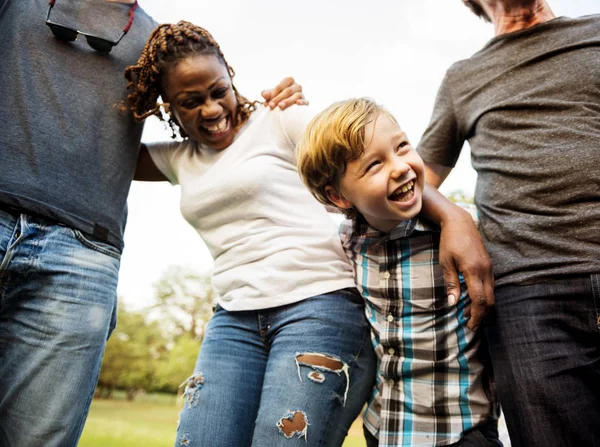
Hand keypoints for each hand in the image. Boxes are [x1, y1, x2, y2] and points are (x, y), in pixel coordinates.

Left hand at [261, 77, 308, 110]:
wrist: (288, 105)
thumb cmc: (279, 98)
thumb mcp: (272, 95)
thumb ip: (267, 94)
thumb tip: (264, 95)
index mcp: (289, 81)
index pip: (280, 86)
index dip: (273, 93)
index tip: (267, 101)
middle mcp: (297, 86)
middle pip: (287, 91)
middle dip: (278, 98)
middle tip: (271, 106)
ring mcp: (302, 93)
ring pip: (296, 96)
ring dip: (288, 101)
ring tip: (280, 106)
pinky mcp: (306, 102)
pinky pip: (305, 101)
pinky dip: (302, 102)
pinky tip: (297, 103)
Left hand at [439, 208, 494, 331]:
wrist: (460, 223)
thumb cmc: (449, 241)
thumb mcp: (445, 262)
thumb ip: (451, 283)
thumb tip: (453, 304)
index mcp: (474, 270)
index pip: (479, 299)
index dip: (475, 314)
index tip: (469, 325)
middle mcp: (485, 270)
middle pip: (489, 300)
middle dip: (481, 315)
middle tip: (470, 324)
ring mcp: (489, 267)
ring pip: (491, 293)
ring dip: (482, 306)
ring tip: (469, 315)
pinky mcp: (489, 265)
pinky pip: (490, 285)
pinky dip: (484, 296)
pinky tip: (473, 299)